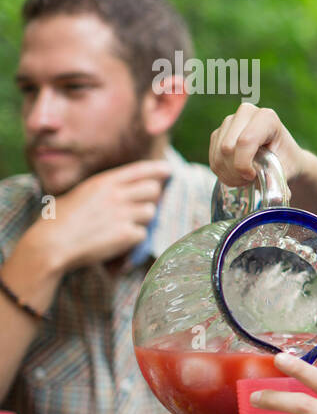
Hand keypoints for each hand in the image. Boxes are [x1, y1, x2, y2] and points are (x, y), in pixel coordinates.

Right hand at [24, 160, 171, 271]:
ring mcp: (123, 214)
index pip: (140, 170)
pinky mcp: (126, 234)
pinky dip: (133, 239)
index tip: (168, 170)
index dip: (158, 169)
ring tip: (121, 225)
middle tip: (141, 205)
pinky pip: (142, 234)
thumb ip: (105, 189)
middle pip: (153, 189)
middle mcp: (116, 195)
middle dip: (152, 197)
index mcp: (103, 182)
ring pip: (151, 212)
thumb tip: (128, 189)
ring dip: (142, 219)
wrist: (52, 244)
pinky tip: (116, 240)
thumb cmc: (60, 219)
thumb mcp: (81, 193)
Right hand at [209, 104, 309, 186]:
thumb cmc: (287, 161)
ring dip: (230, 174)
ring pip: (218, 155)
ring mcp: (229, 122)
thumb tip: (276, 199)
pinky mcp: (218, 134)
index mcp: (266, 117)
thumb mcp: (286, 171)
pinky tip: (237, 174)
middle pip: (227, 148)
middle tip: (250, 179)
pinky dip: (223, 173)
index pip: (245, 141)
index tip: (253, 176)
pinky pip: (212, 159)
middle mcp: (246, 113)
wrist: (284, 158)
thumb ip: (277, 181)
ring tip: (246, 177)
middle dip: (236, 171)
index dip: (244, 164)